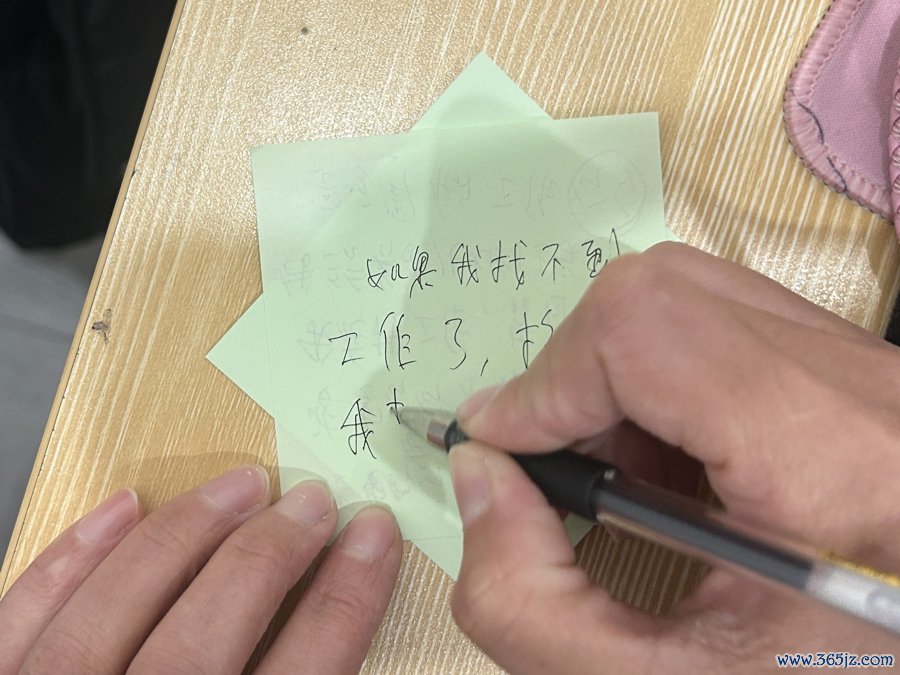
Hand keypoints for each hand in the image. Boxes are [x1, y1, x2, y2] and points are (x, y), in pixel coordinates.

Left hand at [0, 466, 400, 673]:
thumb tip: (331, 642)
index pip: (305, 671)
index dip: (349, 593)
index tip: (374, 535)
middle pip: (216, 624)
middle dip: (276, 550)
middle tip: (313, 500)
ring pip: (122, 602)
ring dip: (190, 530)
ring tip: (242, 483)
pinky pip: (22, 611)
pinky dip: (72, 554)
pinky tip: (122, 506)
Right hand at [448, 242, 899, 673]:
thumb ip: (536, 605)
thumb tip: (477, 477)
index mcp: (831, 458)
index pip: (647, 330)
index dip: (550, 380)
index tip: (503, 448)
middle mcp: (858, 383)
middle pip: (659, 295)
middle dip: (574, 376)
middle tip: (556, 464)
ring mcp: (860, 362)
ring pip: (685, 296)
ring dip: (612, 376)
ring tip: (613, 470)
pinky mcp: (848, 366)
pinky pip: (720, 323)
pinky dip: (657, 381)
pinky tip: (666, 463)